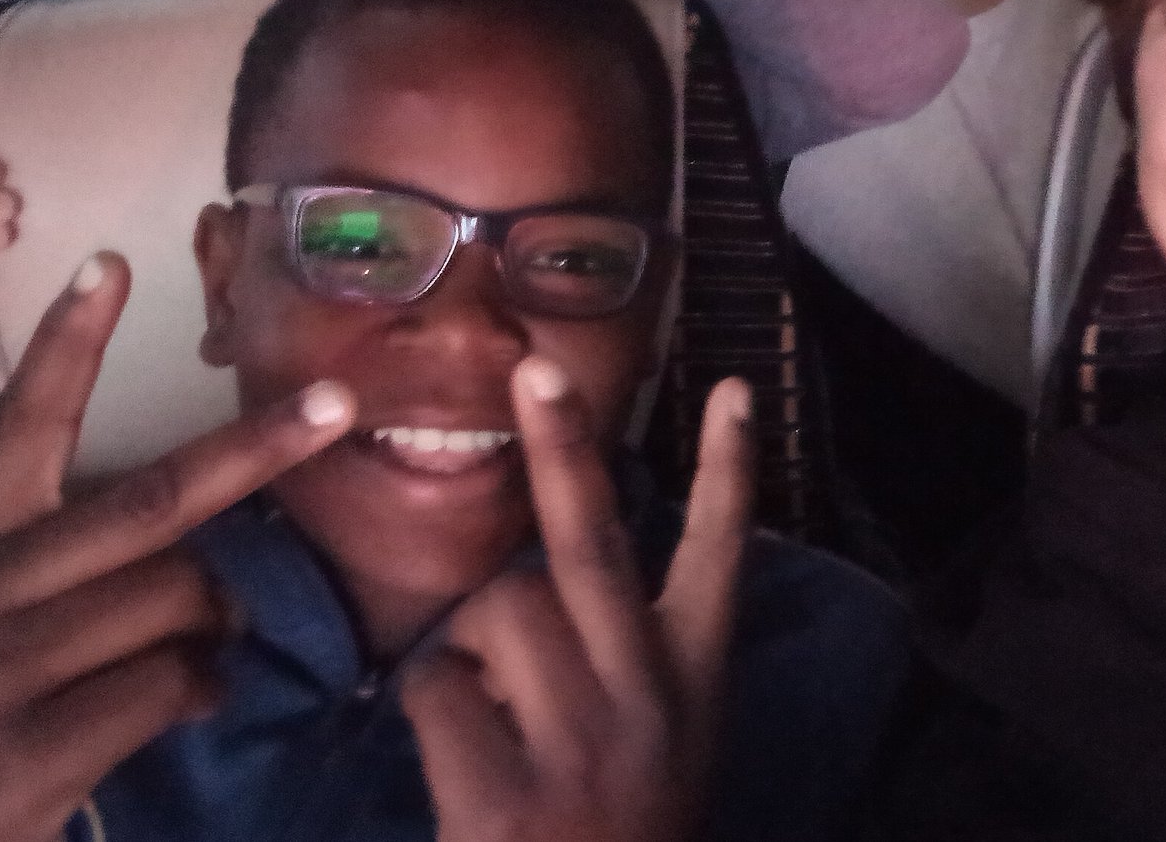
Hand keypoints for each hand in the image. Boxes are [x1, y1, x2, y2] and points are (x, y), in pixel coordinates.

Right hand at [0, 254, 355, 841]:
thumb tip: (211, 556)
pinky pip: (176, 684)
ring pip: (183, 600)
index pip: (24, 427)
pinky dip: (203, 688)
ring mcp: (1, 667)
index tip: (111, 262)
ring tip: (204, 644)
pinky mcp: (30, 748)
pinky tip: (186, 701)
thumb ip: (76, 571)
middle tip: (339, 401)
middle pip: (153, 501)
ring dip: (220, 619)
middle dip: (255, 449)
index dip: (68, 344)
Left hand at [402, 366, 754, 841]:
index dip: (728, 471)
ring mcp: (578, 750)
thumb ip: (624, 660)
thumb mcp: (666, 744)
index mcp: (692, 684)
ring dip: (467, 641)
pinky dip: (430, 709)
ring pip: (495, 612)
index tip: (734, 386)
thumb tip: (537, 571)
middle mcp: (646, 702)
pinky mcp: (505, 802)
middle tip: (534, 370)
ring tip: (489, 707)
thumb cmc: (623, 830)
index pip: (720, 558)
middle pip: (594, 547)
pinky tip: (460, 763)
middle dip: (564, 448)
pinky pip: (435, 694)